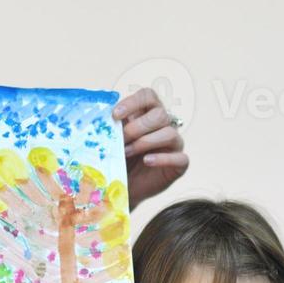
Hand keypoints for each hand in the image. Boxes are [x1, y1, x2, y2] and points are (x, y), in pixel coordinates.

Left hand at [114, 88, 189, 205]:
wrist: (123, 186)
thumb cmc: (120, 159)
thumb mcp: (113, 141)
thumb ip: (113, 127)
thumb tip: (103, 118)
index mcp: (148, 113)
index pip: (148, 96)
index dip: (133, 103)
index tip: (115, 115)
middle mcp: (164, 125)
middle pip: (160, 114)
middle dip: (137, 127)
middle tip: (121, 139)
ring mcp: (174, 144)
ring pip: (169, 134)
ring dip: (145, 143)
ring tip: (127, 153)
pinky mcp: (180, 163)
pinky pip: (180, 157)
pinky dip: (162, 159)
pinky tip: (147, 162)